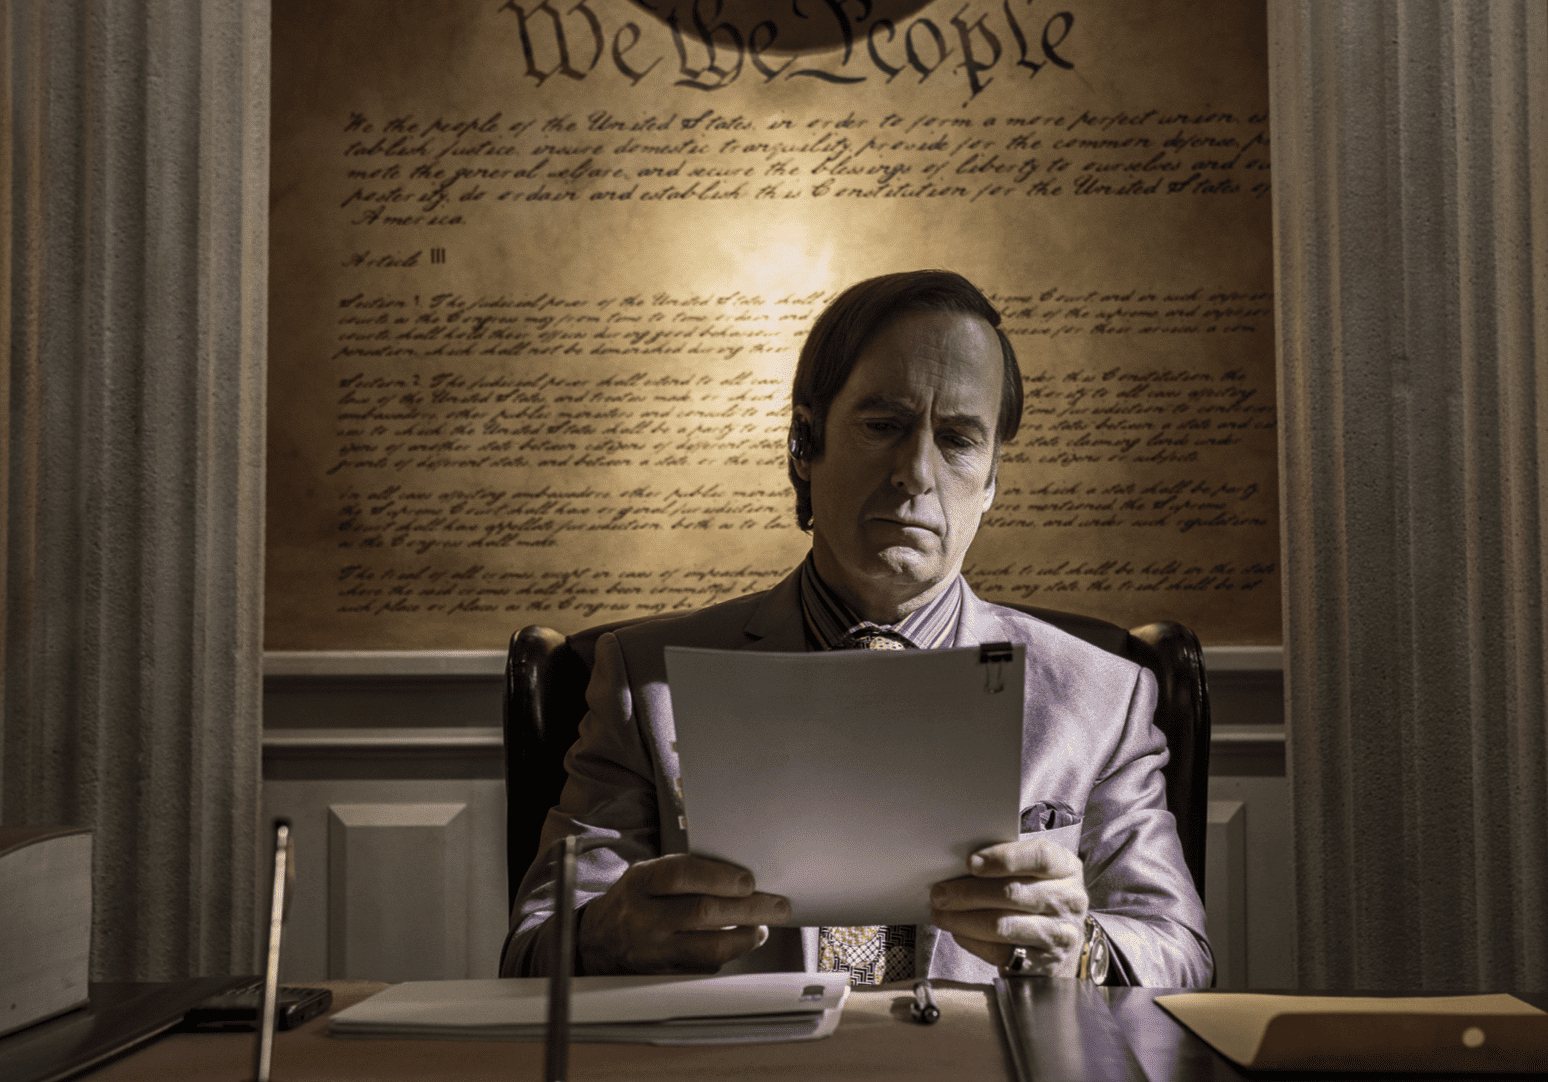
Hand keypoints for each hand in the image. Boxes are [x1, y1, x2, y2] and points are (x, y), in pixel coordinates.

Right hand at [577, 853, 790, 974]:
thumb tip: (737, 874)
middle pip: (702, 913)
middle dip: (748, 908)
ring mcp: (654, 950)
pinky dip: (730, 953)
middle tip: (777, 905)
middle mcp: (644, 917)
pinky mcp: (664, 974)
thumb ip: (682, 872)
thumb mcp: (645, 874)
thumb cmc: (634, 900)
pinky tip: (743, 941)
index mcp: (640, 883)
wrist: (597, 942)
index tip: (749, 880)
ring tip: (763, 926)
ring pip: (709, 947)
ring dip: (746, 936)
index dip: (718, 877)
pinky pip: (705, 966)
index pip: (680, 876)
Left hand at [929, 837, 1087, 975]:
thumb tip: (960, 864)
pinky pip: (1000, 952)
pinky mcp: (1043, 963)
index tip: (971, 862)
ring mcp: (1059, 934)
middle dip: (968, 893)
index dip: (1003, 858)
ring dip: (963, 919)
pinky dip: (972, 941)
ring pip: (1003, 925)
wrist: (1059, 938)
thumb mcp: (1033, 870)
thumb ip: (1006, 861)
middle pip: (1013, 893)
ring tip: (940, 914)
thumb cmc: (1036, 893)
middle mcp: (1069, 900)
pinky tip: (957, 932)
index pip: (1039, 857)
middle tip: (939, 893)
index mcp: (1066, 867)